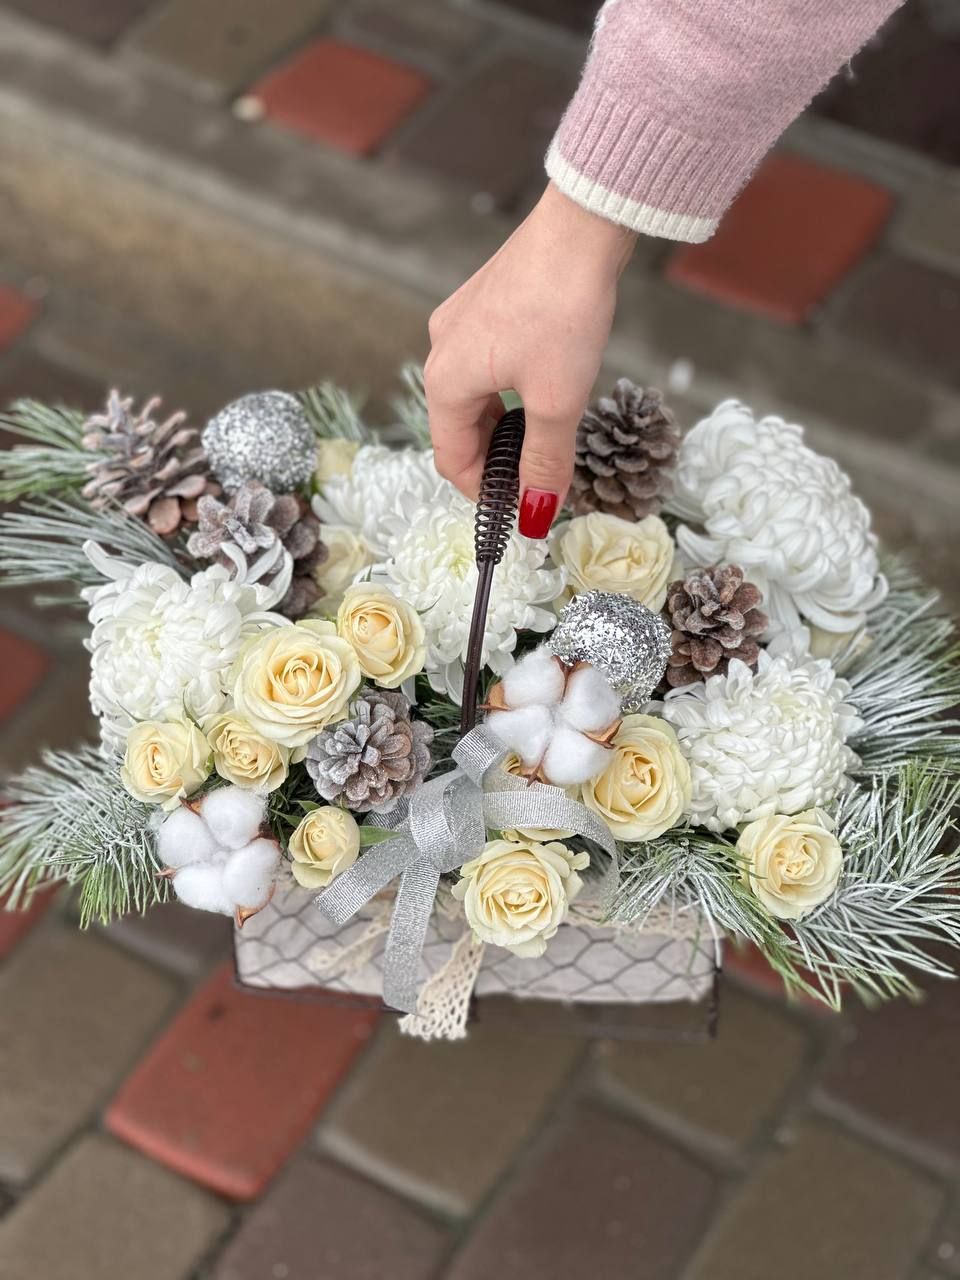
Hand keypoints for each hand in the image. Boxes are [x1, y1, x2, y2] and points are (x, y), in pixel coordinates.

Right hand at [424, 182, 636, 536]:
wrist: (581, 226)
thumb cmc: (563, 313)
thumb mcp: (557, 402)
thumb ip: (545, 464)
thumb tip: (535, 516)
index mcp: (446, 380)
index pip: (450, 458)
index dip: (484, 492)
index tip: (521, 509)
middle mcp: (441, 350)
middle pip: (459, 428)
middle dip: (495, 460)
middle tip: (538, 480)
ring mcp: (460, 322)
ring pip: (476, 396)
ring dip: (505, 426)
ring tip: (546, 439)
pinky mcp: (485, 303)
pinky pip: (488, 365)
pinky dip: (510, 391)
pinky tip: (544, 390)